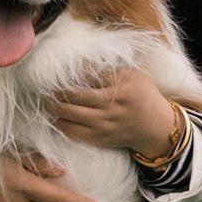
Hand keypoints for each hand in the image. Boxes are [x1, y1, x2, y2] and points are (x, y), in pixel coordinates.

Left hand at [51, 67, 174, 157]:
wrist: (155, 127)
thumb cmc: (144, 95)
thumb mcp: (135, 75)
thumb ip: (112, 68)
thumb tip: (83, 62)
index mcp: (121, 87)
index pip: (89, 76)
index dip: (71, 73)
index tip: (58, 70)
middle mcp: (112, 107)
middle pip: (76, 96)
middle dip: (57, 90)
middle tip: (46, 85)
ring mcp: (105, 124)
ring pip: (71, 115)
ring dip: (55, 107)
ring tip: (47, 100)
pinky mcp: (101, 138)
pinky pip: (74, 133)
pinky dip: (62, 124)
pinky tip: (56, 117)